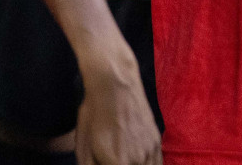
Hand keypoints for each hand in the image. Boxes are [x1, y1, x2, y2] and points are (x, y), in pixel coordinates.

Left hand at [75, 48, 161, 164]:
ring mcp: (149, 151)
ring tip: (124, 160)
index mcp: (116, 163)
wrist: (115, 85)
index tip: (108, 164)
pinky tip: (139, 163)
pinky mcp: (156, 142)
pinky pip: (158, 164)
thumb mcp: (84, 145)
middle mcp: (136, 161)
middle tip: (114, 162)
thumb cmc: (94, 114)